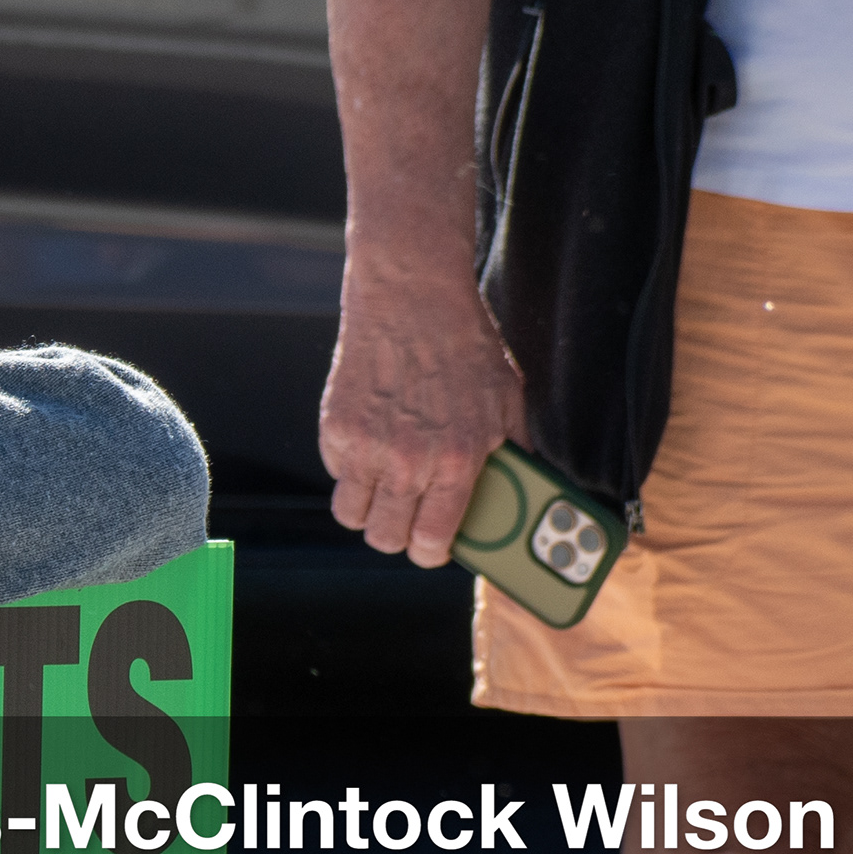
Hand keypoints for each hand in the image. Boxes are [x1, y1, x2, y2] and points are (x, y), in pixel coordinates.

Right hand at [319, 269, 522, 566]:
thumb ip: (510, 451)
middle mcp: (409, 460)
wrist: (412, 300)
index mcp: (458, 460)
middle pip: (384, 538)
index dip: (432, 553)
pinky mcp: (335, 428)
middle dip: (397, 536)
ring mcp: (366, 446)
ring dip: (367, 510)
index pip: (432, 540)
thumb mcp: (507, 401)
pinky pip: (337, 474)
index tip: (433, 548)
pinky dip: (351, 469)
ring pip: (351, 515)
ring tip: (383, 490)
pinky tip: (372, 443)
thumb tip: (517, 491)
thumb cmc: (466, 349)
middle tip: (407, 520)